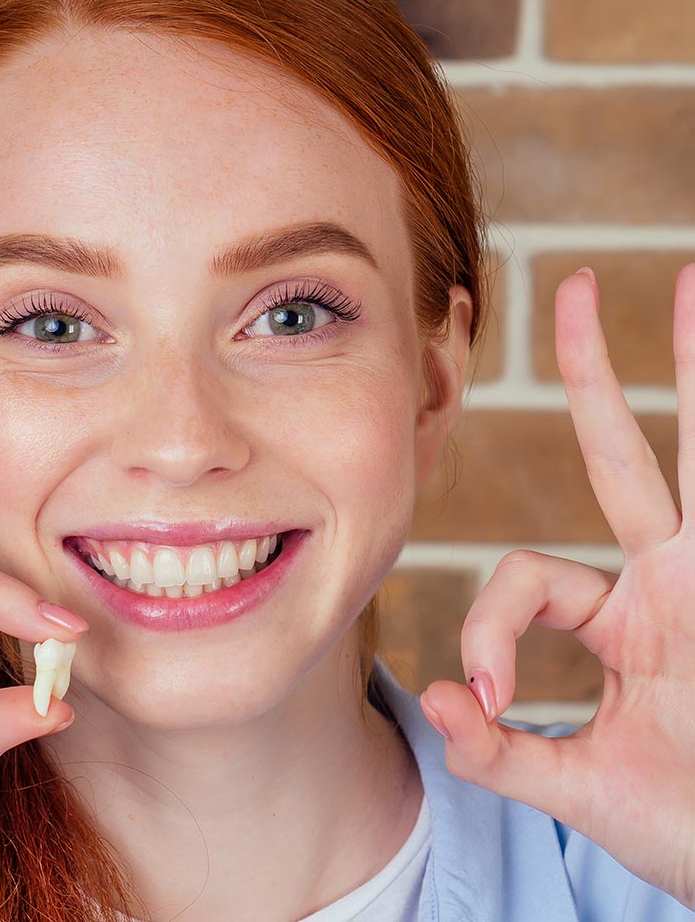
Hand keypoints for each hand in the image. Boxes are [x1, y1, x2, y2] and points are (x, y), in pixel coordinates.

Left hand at [419, 263, 694, 909]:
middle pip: (625, 454)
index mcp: (622, 615)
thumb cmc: (687, 830)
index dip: (489, 625)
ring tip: (692, 279)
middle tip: (575, 285)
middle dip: (596, 374)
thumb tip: (440, 702)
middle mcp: (673, 579)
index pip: (529, 575)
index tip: (485, 698)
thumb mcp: (581, 788)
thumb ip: (504, 752)